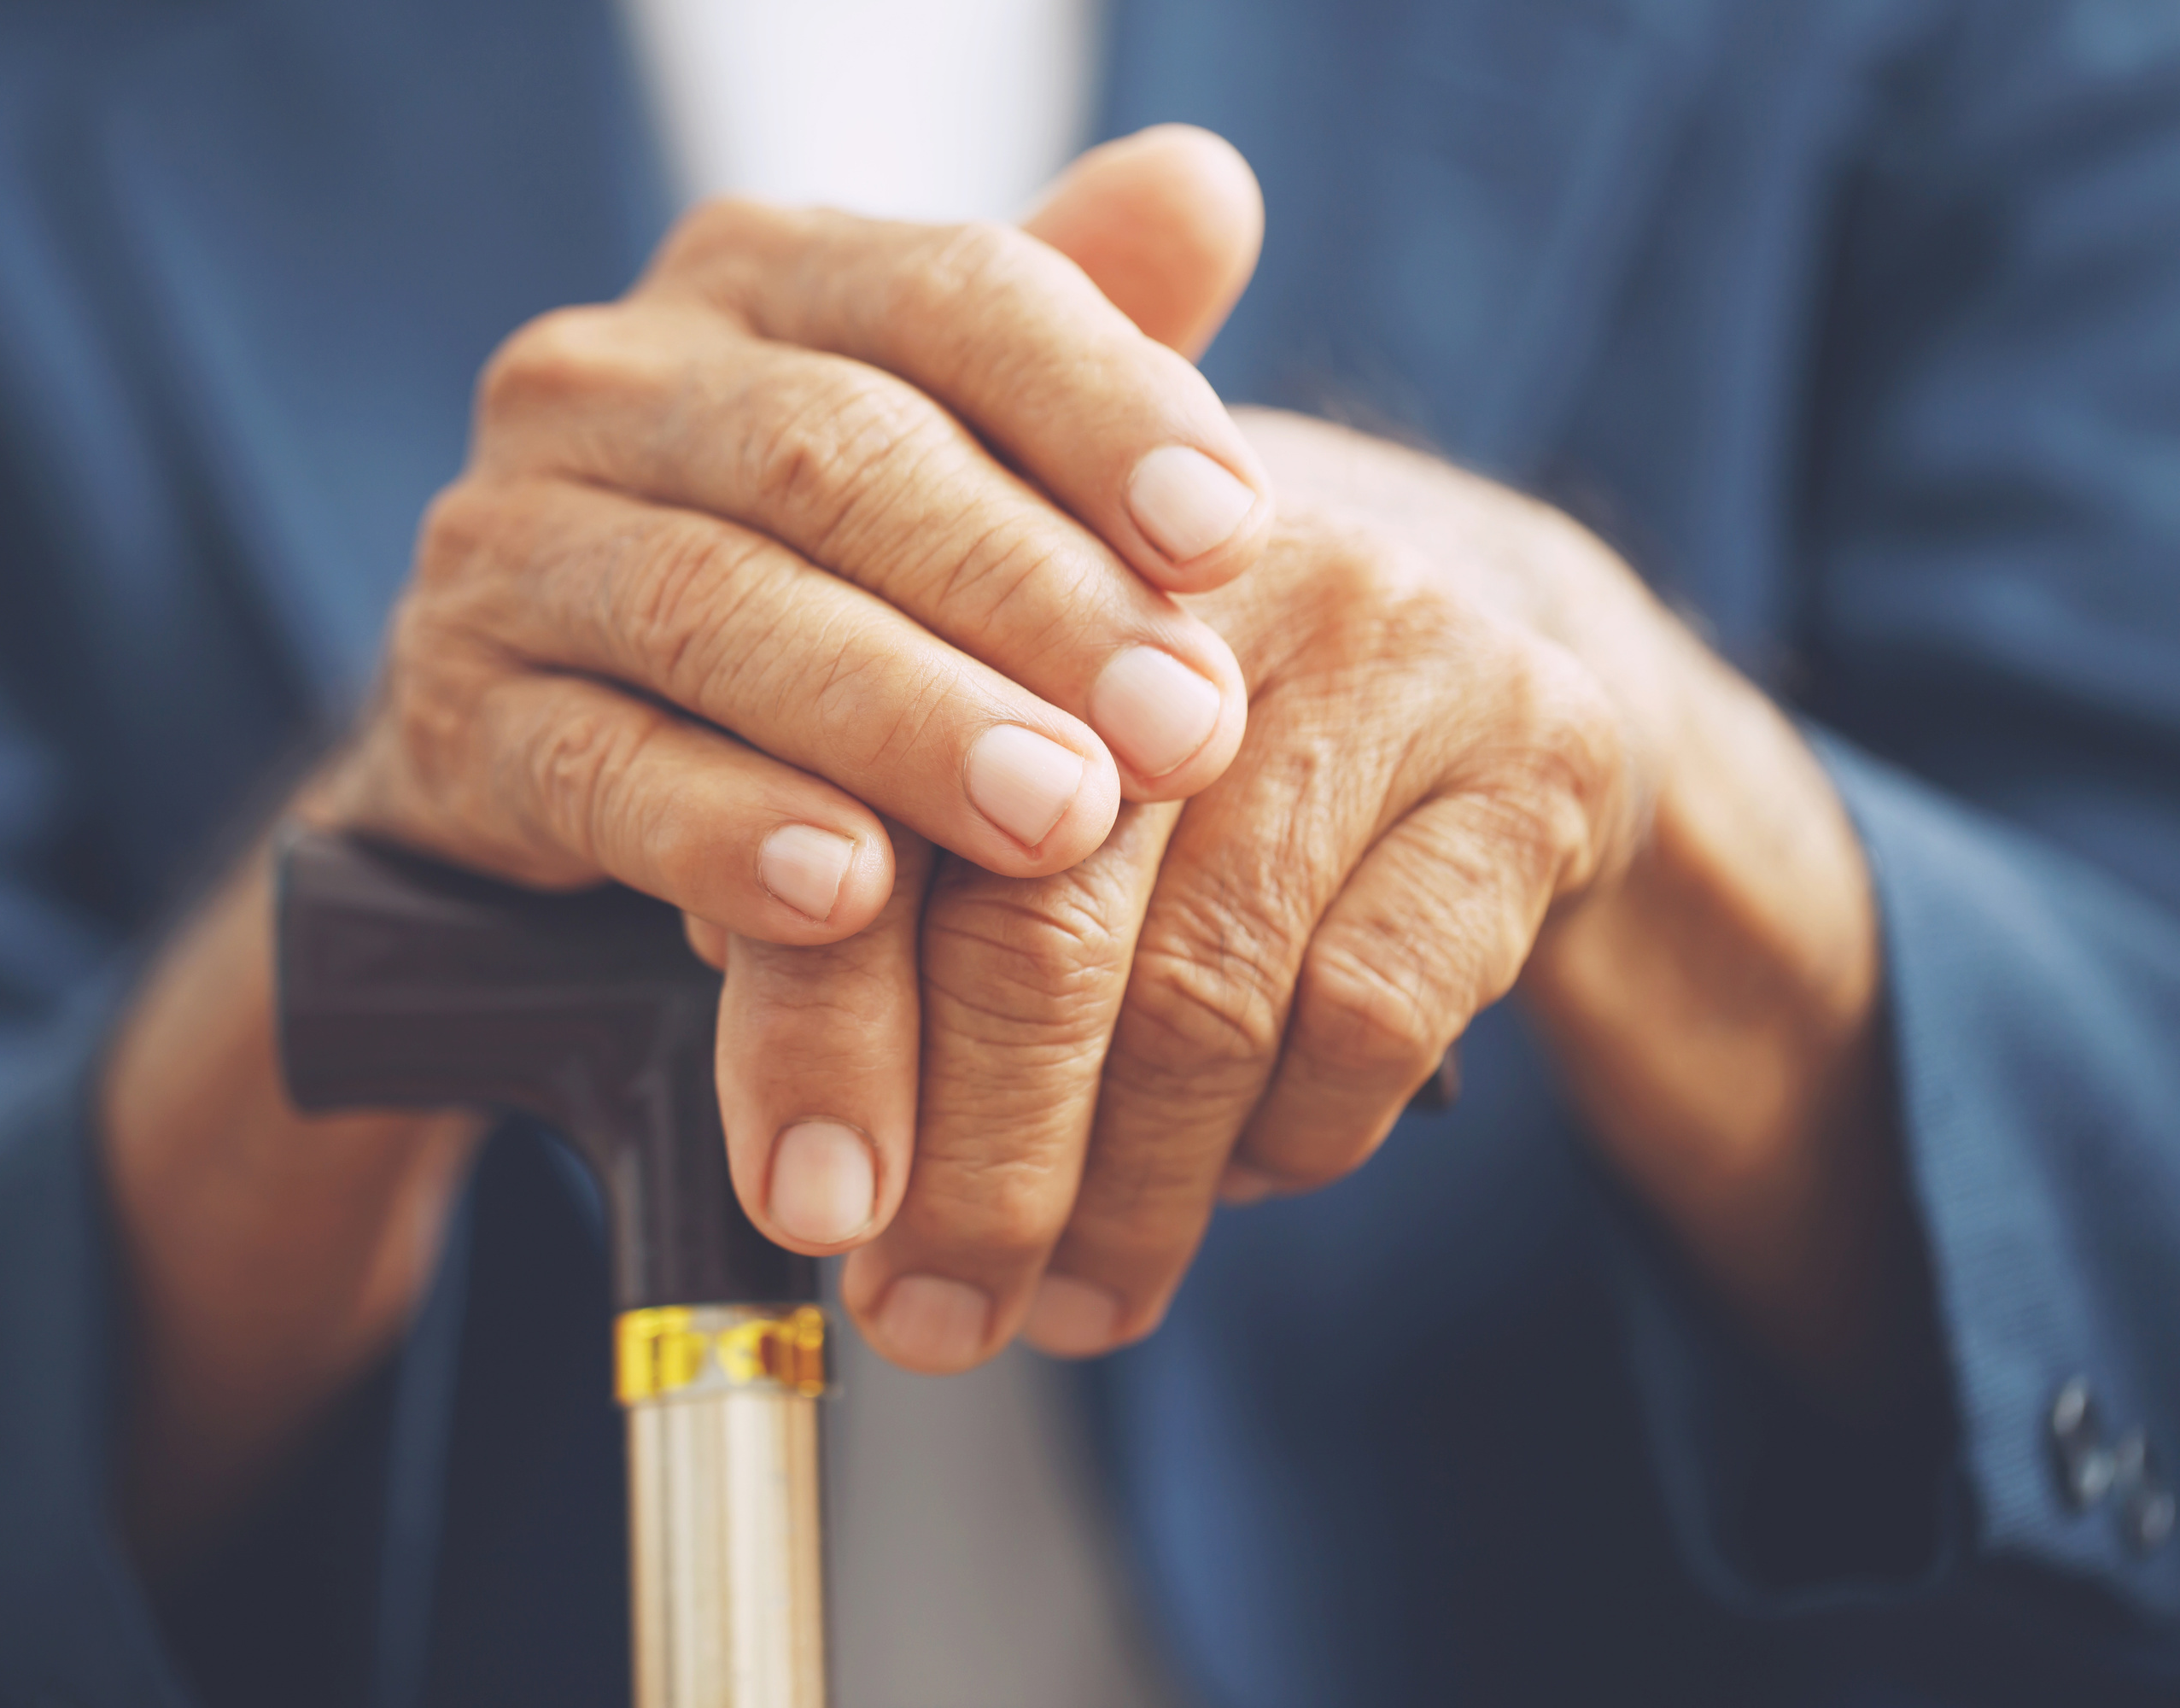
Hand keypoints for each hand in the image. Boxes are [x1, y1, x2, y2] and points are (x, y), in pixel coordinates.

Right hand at [99, 127, 1274, 1558]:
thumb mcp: (957, 455)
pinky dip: (719, 831)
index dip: (1098, 405)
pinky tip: (842, 895)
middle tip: (1181, 730)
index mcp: (762, 275)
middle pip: (832, 456)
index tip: (1233, 538)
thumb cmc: (833, 577)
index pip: (950, 293)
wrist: (578, 738)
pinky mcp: (450, 710)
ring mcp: (509, 539)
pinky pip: (591, 765)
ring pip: (712, 610)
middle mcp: (610, 375)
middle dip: (1023, 595)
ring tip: (1053, 817)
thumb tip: (1207, 185)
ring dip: (898, 718)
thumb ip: (1074, 338)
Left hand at [736, 411, 1910, 1413]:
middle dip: (976, 1170)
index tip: (807, 1211)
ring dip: (1124, 1201)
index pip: (865, 818)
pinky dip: (1287, 1143)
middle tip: (932, 1321)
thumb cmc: (1187, 736)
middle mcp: (1179, 581)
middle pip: (1037, 924)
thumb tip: (778, 1097)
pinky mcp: (1530, 754)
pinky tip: (1243, 1178)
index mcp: (996, 558)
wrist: (1500, 626)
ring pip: (1205, 997)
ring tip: (1071, 1309)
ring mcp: (1375, 649)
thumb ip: (875, 871)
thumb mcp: (1016, 757)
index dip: (820, 1030)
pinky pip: (1369, 1015)